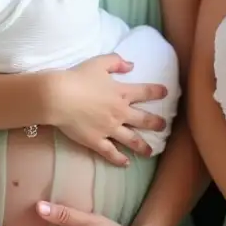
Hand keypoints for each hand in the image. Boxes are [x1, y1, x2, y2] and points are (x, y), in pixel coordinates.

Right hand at [51, 54, 167, 166]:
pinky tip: (125, 163)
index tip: (166, 93)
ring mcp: (109, 129)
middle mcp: (120, 112)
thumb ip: (116, 62)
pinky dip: (119, 159)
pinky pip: (111, 153)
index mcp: (122, 93)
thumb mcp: (99, 63)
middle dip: (156, 123)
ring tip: (150, 152)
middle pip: (143, 119)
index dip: (157, 92)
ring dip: (143, 146)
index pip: (145, 92)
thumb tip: (132, 65)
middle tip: (163, 126)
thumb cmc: (78, 77)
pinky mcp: (97, 141)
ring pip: (132, 140)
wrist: (59, 96)